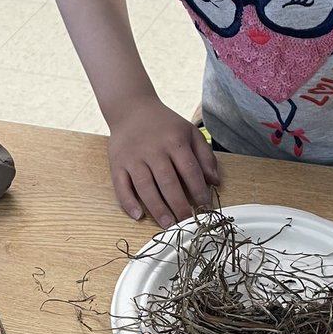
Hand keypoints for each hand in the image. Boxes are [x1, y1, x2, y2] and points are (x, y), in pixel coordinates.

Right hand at [107, 97, 219, 226]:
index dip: (199, 192)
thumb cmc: (164, 124)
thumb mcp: (190, 132)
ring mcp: (133, 158)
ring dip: (157, 208)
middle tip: (187, 223)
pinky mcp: (117, 164)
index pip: (190, 171)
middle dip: (179, 205)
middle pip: (168, 182)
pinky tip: (138, 216)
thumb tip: (215, 182)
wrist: (131, 109)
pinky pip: (121, 186)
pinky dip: (128, 202)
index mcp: (175, 142)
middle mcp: (154, 150)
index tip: (206, 208)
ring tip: (168, 225)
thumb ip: (205, 156)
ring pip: (145, 187)